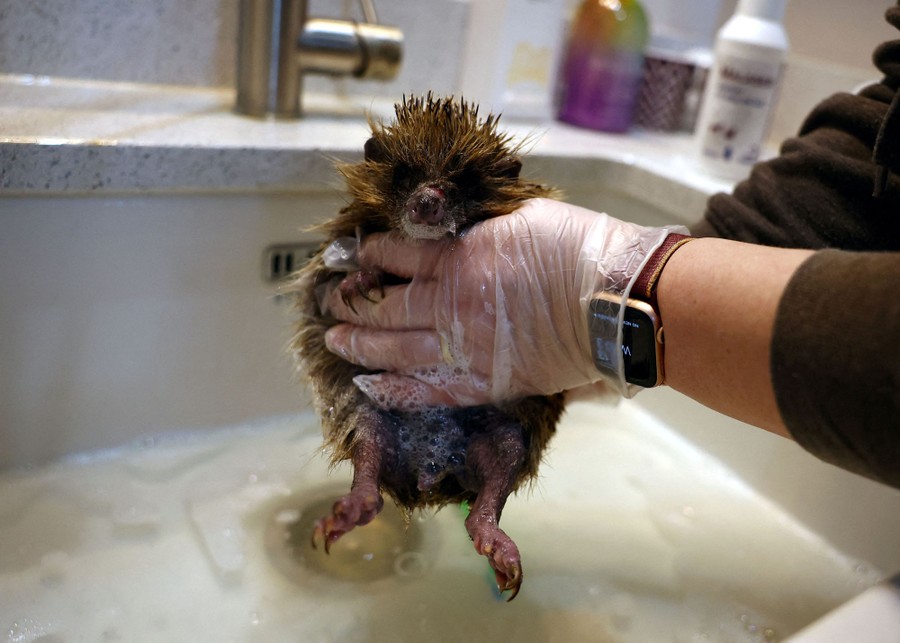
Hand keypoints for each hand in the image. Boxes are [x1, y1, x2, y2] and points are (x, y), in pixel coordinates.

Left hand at [322, 198, 679, 408]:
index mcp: (458, 257)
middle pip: (384, 304)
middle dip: (352, 303)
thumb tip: (454, 227)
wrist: (616, 298)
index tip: (356, 258)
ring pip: (393, 349)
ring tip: (336, 341)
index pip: (394, 255)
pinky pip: (428, 390)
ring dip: (359, 345)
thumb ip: (478, 225)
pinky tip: (370, 387)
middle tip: (333, 303)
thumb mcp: (522, 215)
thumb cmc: (579, 248)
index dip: (368, 256)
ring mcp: (464, 346)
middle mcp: (450, 303)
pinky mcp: (485, 381)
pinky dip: (395, 390)